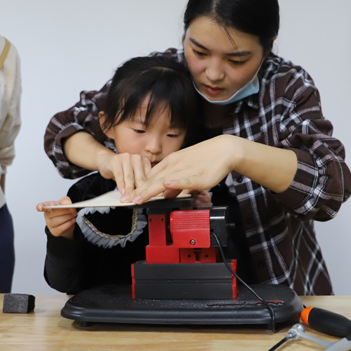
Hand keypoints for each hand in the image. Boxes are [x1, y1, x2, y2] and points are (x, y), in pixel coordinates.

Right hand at [36, 197, 76, 239]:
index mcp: (48, 207)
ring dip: (67, 217)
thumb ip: (65, 200)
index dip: (40, 206)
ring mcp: (49, 224)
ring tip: (74, 213)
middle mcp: (47, 215)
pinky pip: (60, 228)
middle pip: (52, 213)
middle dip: (64, 210)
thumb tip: (66, 203)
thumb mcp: (64, 202)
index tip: (39, 207)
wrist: (67, 221)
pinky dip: (68, 223)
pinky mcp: (54, 231)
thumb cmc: (63, 210)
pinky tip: (73, 220)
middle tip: (73, 208)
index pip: (42, 206)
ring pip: (56, 221)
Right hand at [95, 151, 151, 196]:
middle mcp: (137, 158)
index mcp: (145, 161)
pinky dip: (121, 185)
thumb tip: (146, 196)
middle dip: (139, 191)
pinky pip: (119, 175)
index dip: (148, 189)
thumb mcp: (134, 176)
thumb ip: (140, 183)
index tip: (148, 199)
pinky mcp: (116, 160)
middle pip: (140, 178)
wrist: (107, 161)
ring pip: (129, 177)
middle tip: (139, 201)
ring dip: (129, 190)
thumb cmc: (123, 171)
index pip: (149, 177)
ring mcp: (127, 157)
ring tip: (129, 199)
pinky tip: (122, 192)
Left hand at [124, 135, 238, 203]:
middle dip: (138, 191)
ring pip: (163, 181)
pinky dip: (173, 183)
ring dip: (149, 190)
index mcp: (171, 162)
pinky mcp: (196, 174)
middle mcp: (175, 165)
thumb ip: (175, 183)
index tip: (127, 195)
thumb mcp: (186, 170)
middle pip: (152, 180)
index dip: (138, 187)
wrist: (224, 150)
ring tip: (138, 198)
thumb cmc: (207, 159)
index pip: (150, 176)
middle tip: (125, 200)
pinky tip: (165, 187)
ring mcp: (185, 169)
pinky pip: (183, 179)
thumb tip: (165, 195)